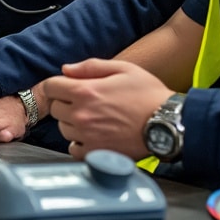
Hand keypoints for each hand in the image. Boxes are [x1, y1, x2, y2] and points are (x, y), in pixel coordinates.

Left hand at [44, 59, 168, 160]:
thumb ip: (90, 66)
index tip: (66, 88)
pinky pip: (73, 149)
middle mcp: (81, 115)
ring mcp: (87, 136)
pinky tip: (94, 136)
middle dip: (67, 103)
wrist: (169, 123)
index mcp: (85, 91)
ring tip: (95, 119)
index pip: (50, 87)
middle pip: (56, 108)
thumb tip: (65, 70)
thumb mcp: (123, 69)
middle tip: (87, 103)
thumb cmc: (149, 94)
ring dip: (73, 123)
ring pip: (64, 129)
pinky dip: (79, 143)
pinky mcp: (95, 153)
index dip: (57, 85)